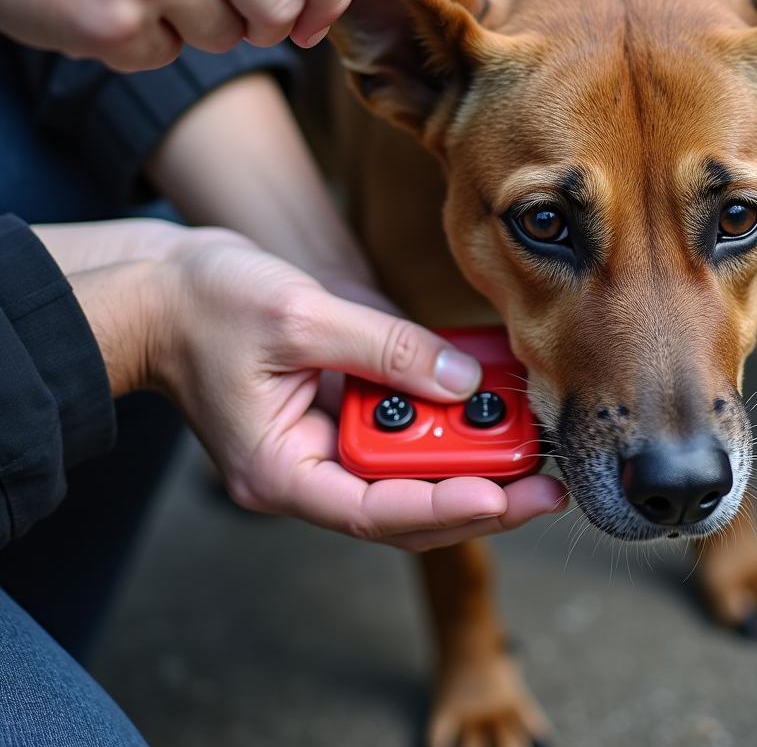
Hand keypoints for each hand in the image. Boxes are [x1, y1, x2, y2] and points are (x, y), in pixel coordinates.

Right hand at [66, 229, 565, 550]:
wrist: (168, 287)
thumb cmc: (206, 305)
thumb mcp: (300, 318)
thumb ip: (386, 350)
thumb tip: (465, 382)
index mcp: (281, 471)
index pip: (372, 511)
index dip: (443, 507)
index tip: (505, 496)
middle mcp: (309, 468)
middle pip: (405, 501)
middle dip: (478, 489)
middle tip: (547, 476)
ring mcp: (328, 441)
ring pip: (413, 468)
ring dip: (471, 453)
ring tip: (534, 438)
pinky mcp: (344, 408)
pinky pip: (405, 421)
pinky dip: (448, 410)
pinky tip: (493, 394)